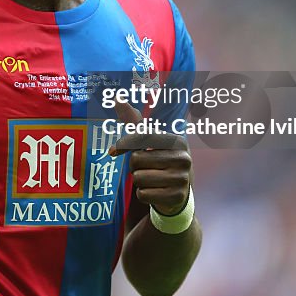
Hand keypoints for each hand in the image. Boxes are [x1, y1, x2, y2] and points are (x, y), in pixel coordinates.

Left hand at [108, 99, 191, 215]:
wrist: (178, 192)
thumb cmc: (160, 160)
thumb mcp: (150, 140)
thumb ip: (134, 121)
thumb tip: (117, 98)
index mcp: (177, 141)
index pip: (142, 137)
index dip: (124, 144)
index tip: (112, 152)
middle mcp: (183, 158)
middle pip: (136, 160)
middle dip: (135, 166)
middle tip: (145, 167)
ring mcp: (182, 179)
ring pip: (138, 178)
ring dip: (138, 181)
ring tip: (151, 179)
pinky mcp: (177, 197)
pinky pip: (143, 194)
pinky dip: (143, 194)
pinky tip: (155, 192)